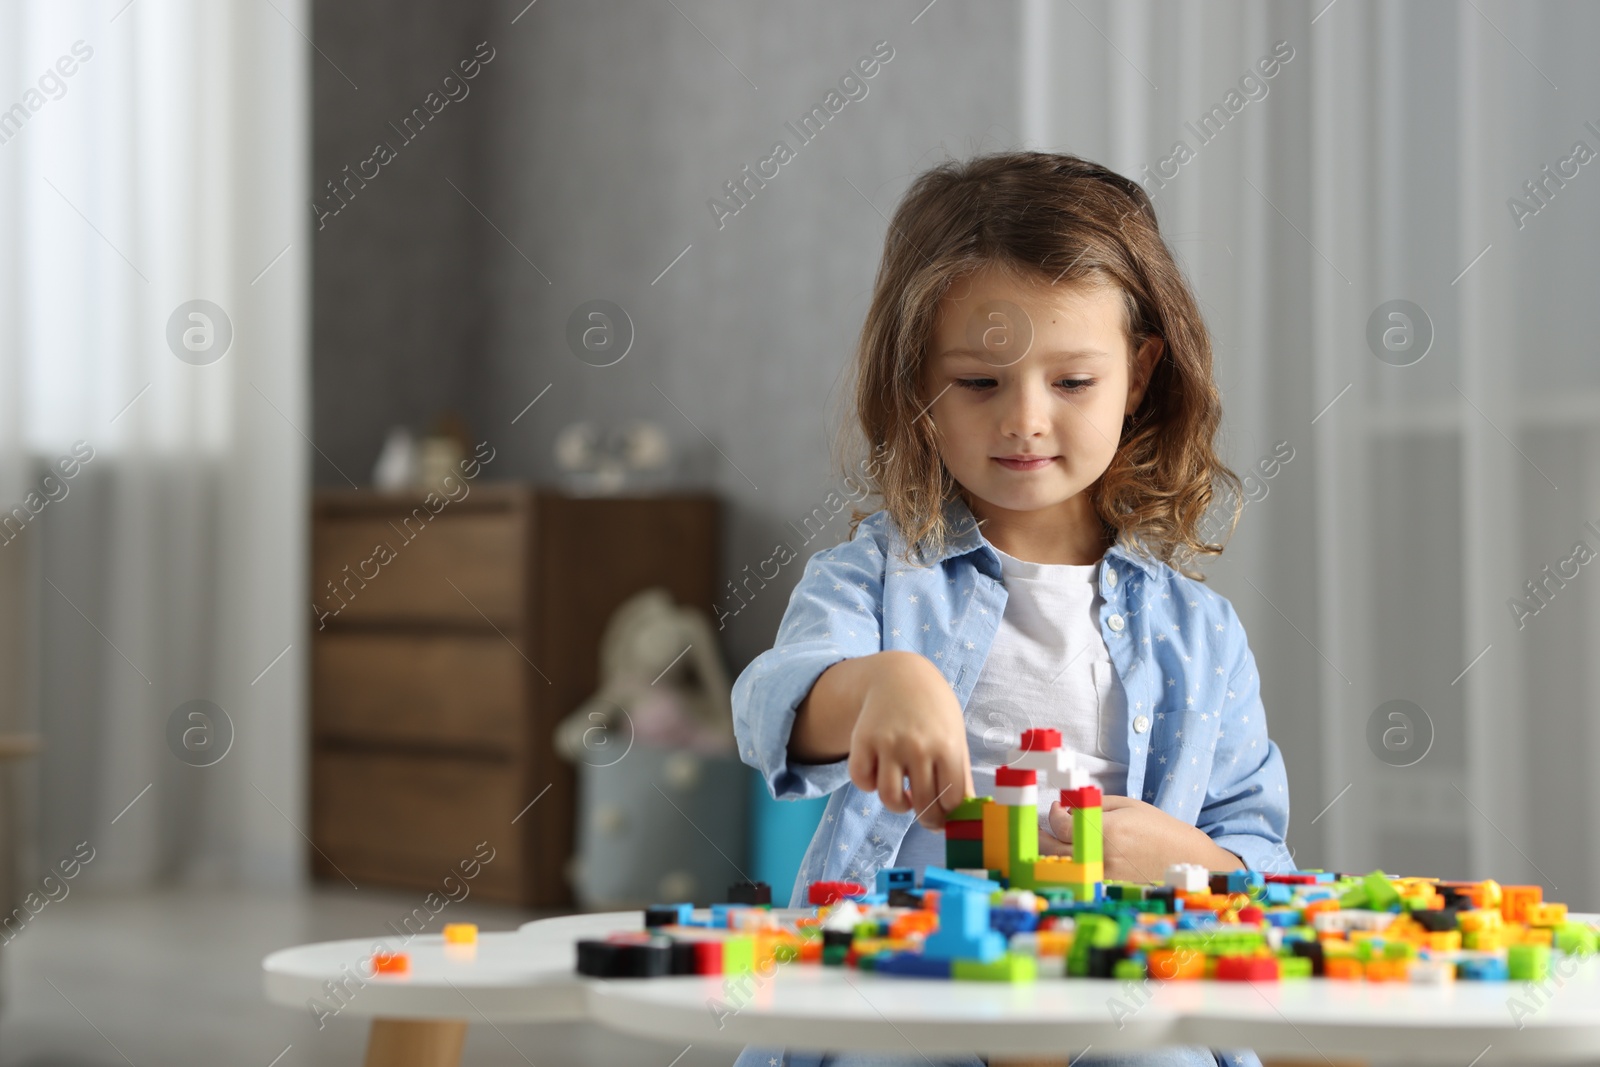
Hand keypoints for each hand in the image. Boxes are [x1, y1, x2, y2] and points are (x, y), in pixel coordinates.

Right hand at [847, 652, 975, 830]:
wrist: (900, 676)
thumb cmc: (933, 712)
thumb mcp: (954, 736)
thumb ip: (960, 774)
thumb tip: (965, 814)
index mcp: (947, 746)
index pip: (952, 800)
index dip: (950, 813)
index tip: (946, 812)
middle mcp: (918, 746)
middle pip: (924, 804)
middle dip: (927, 819)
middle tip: (927, 817)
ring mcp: (889, 743)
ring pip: (890, 799)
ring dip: (898, 806)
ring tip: (904, 797)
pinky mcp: (863, 740)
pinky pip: (862, 781)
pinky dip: (869, 786)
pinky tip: (880, 775)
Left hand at [1041, 795, 1243, 880]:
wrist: (1186, 860)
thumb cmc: (1159, 828)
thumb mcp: (1127, 806)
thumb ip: (1093, 805)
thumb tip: (1066, 807)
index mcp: (1104, 831)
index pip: (1060, 825)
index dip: (1054, 814)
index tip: (1058, 807)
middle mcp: (1099, 856)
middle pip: (1052, 850)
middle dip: (1041, 836)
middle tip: (1039, 827)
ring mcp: (1101, 875)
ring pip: (1062, 866)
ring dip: (1050, 853)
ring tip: (1050, 841)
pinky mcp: (1106, 888)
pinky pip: (1078, 877)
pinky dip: (1069, 867)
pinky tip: (1069, 857)